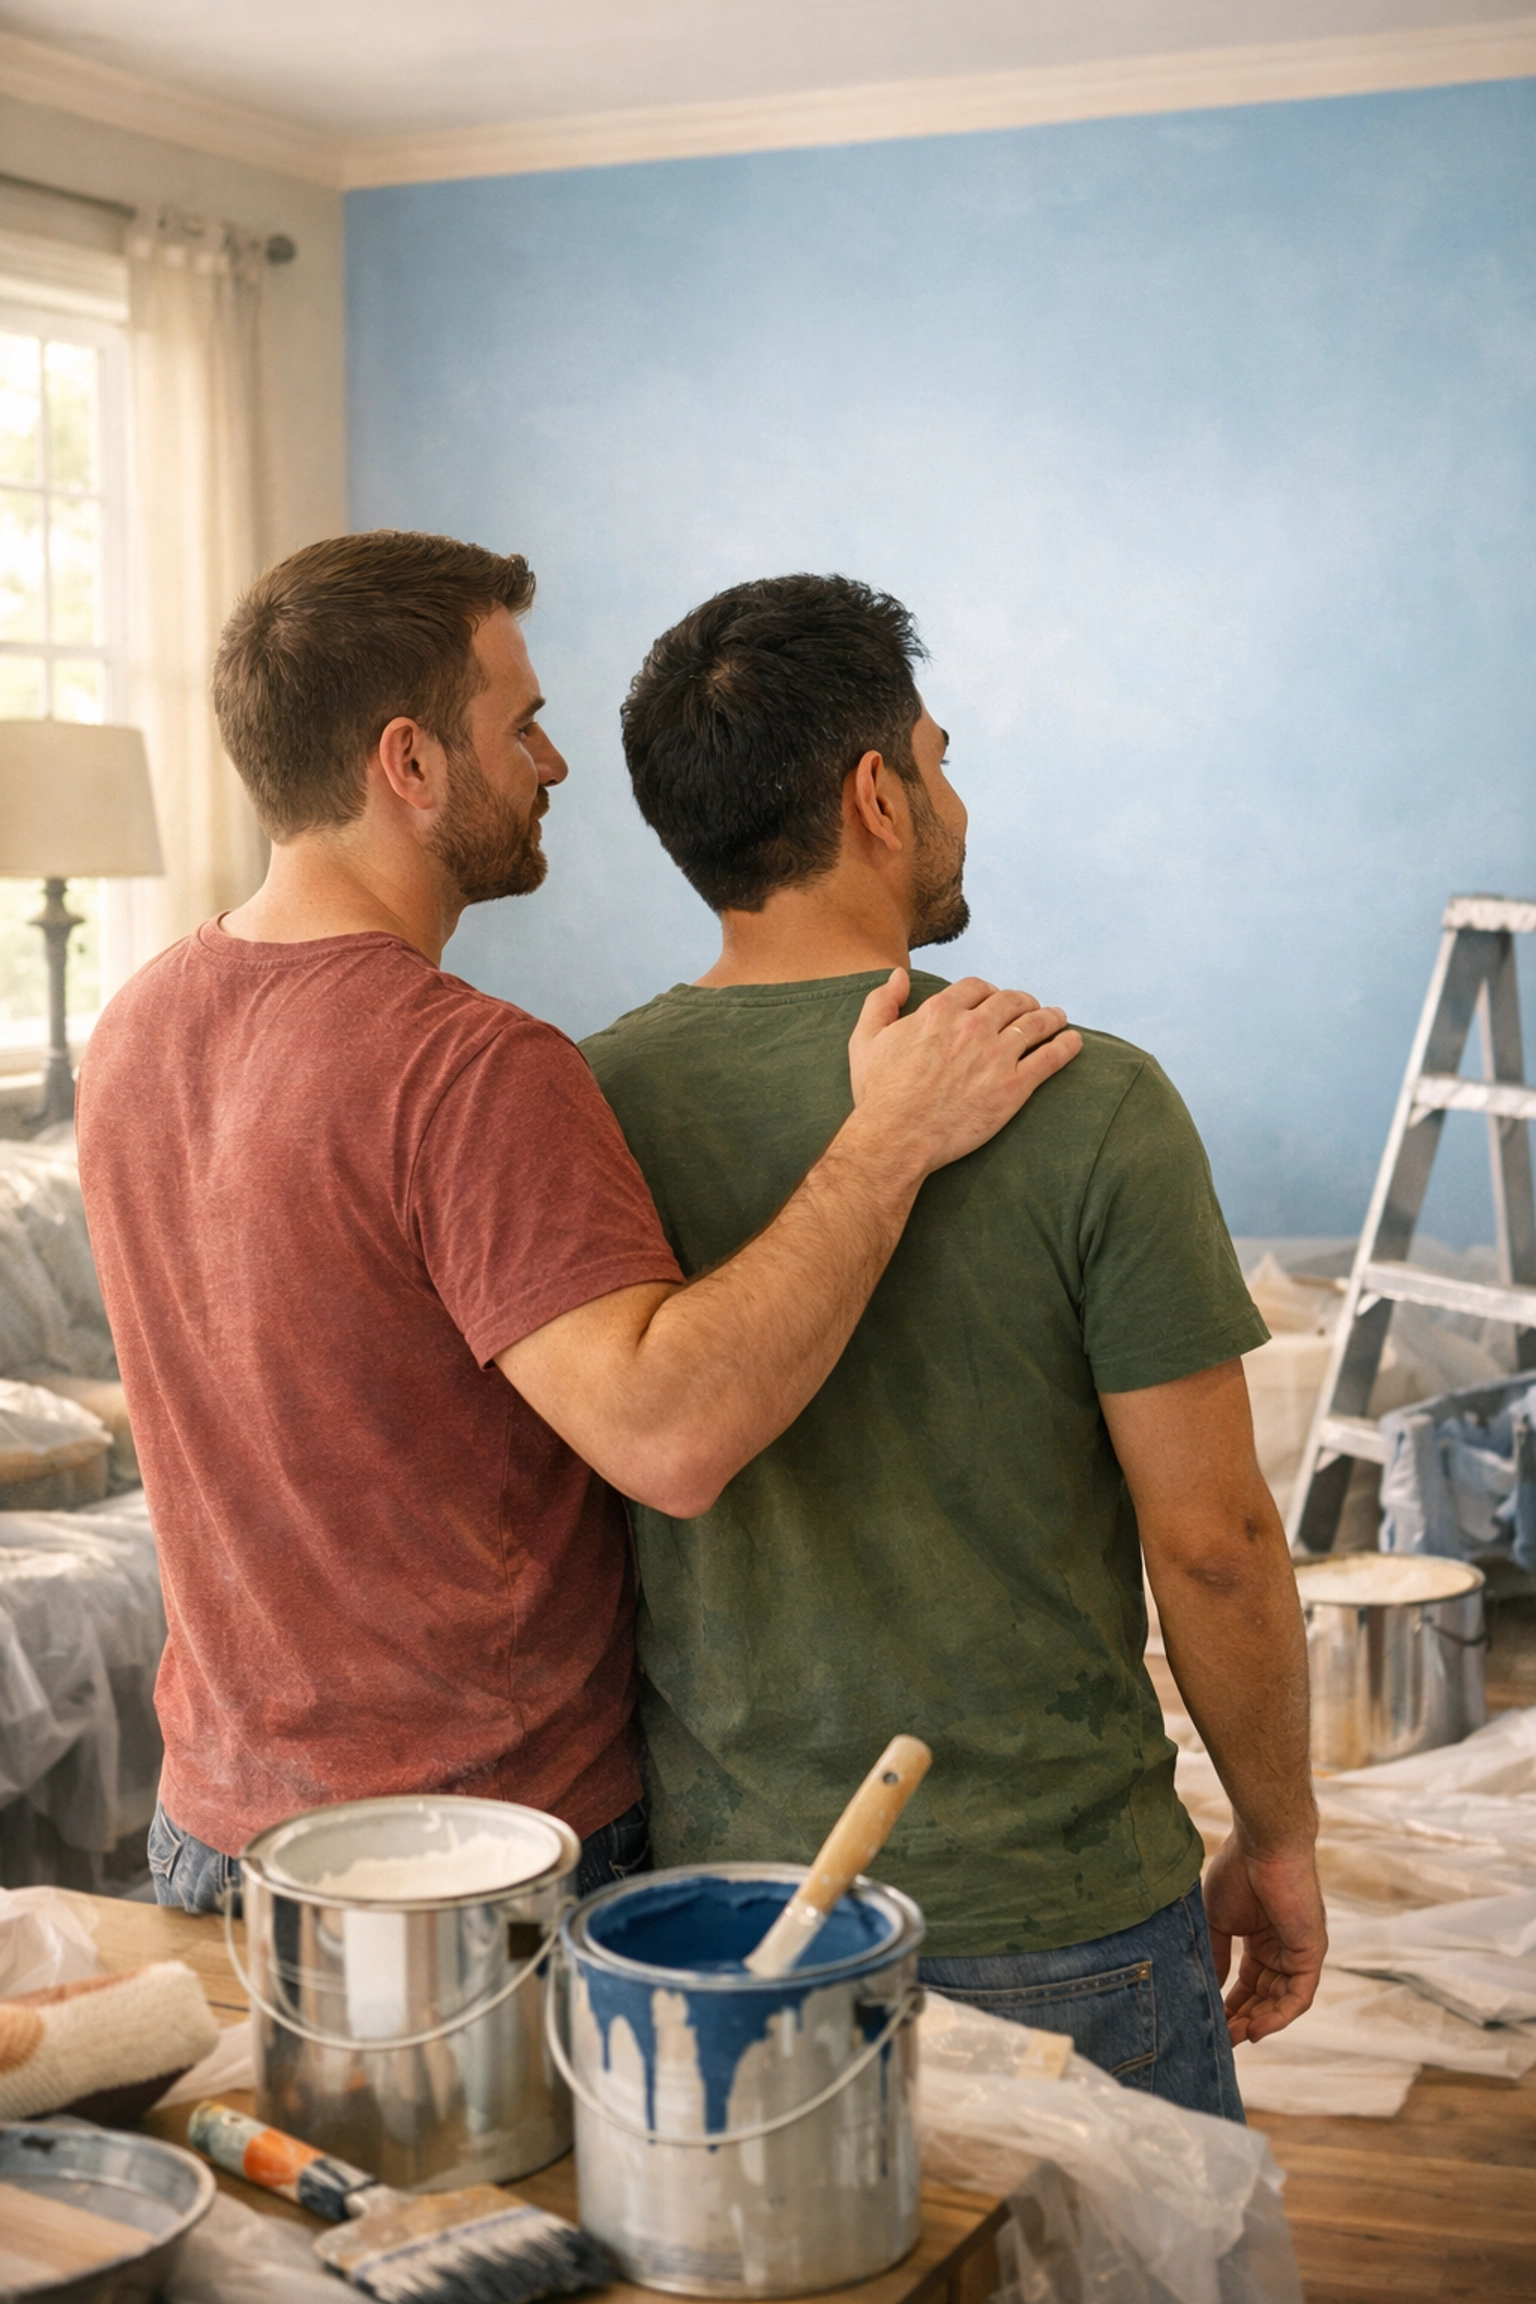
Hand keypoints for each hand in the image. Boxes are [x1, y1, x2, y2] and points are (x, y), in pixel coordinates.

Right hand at [846, 968, 1080, 1176]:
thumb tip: (899, 974)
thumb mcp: (866, 1039)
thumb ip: (882, 1001)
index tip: (995, 1000)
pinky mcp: (1014, 1087)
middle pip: (1011, 1001)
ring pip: (1036, 1024)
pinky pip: (1050, 1058)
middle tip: (1032, 1008)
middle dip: (1024, 1002)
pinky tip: (1074, 1041)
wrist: (896, 1137)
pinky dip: (1066, 1046)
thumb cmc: (878, 1093)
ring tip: (1059, 1019)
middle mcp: (973, 1027)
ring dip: (1051, 1017)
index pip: (977, 987)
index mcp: (940, 1011)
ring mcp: (997, 1056)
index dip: (989, 991)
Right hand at [1203, 1833, 1327, 2043]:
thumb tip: (1209, 1989)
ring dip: (1259, 2023)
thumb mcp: (1219, 1921)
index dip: (1231, 2005)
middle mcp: (1283, 1949)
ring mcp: (1299, 1952)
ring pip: (1282, 2002)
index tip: (1212, 2022)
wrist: (1263, 1845)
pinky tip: (1256, 2028)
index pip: (1249, 1984)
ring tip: (1233, 2038)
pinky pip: (1299, 1996)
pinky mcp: (1312, 1953)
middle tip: (1220, 2039)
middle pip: (1265, 1997)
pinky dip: (1280, 2016)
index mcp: (1262, 1939)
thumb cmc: (1238, 1871)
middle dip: (1243, 2019)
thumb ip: (1217, 1955)